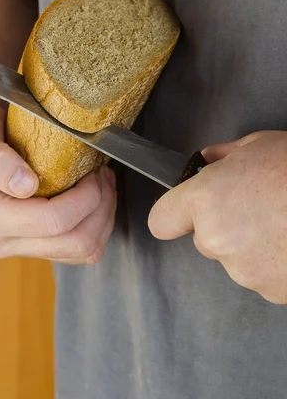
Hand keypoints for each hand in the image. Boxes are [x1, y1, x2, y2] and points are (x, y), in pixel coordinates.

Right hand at [0, 102, 116, 263]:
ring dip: (102, 216)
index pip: (55, 221)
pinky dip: (96, 223)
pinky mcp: (34, 245)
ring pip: (83, 251)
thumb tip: (25, 186)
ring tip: (100, 182)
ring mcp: (20, 247)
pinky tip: (92, 195)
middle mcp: (3, 241)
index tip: (92, 168)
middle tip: (101, 173)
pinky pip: (79, 250)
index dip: (86, 197)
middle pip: (75, 243)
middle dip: (100, 206)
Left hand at [148, 131, 286, 302]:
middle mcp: (216, 239)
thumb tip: (208, 160)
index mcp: (205, 200)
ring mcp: (244, 270)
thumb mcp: (257, 145)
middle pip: (203, 239)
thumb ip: (222, 156)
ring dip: (249, 246)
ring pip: (234, 259)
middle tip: (254, 208)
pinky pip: (261, 275)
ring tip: (280, 223)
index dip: (174, 215)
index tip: (183, 212)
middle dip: (222, 226)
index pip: (161, 220)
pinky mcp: (271, 291)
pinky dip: (273, 263)